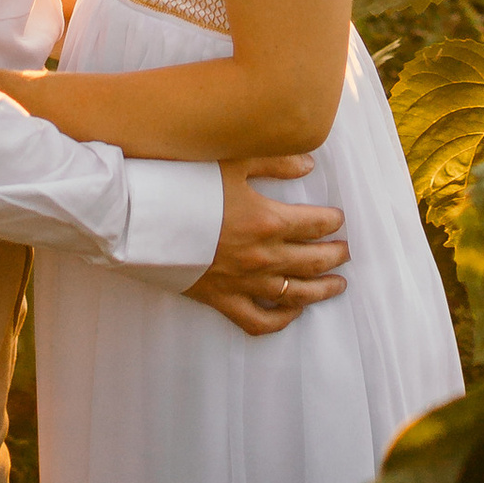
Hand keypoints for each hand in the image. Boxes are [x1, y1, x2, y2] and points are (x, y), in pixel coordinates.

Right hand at [187, 158, 346, 337]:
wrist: (137, 219)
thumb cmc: (182, 183)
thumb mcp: (231, 161)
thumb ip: (275, 162)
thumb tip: (308, 165)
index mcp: (268, 221)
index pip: (316, 224)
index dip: (332, 222)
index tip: (339, 219)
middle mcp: (262, 256)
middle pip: (313, 260)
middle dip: (335, 255)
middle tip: (345, 251)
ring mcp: (243, 282)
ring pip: (296, 294)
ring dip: (322, 289)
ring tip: (338, 285)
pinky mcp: (221, 300)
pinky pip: (259, 321)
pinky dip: (281, 320)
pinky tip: (293, 313)